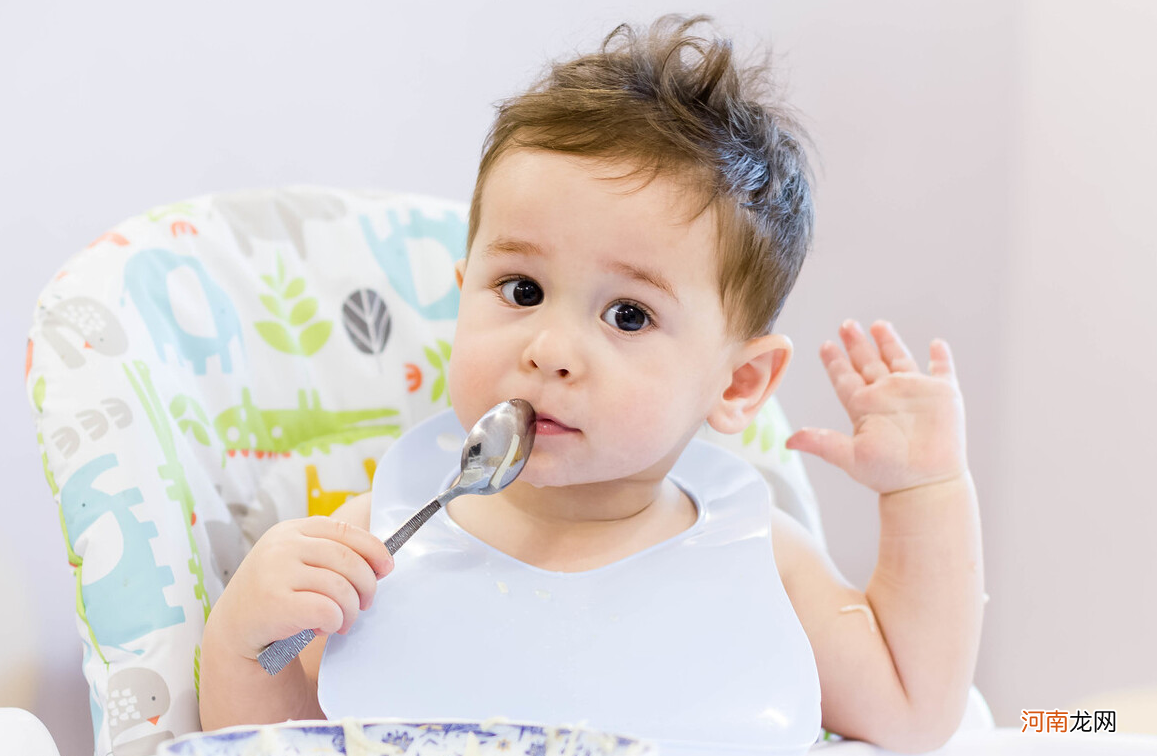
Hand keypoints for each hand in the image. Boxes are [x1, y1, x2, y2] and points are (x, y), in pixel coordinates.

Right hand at [207, 516, 393, 659]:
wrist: (235, 628)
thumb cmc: (278, 595)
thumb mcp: (298, 562)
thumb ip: (332, 555)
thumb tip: (382, 562)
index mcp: (292, 529)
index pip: (345, 531)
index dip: (373, 549)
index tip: (387, 567)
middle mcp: (283, 545)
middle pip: (349, 560)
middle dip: (366, 586)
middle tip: (363, 605)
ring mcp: (276, 571)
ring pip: (341, 588)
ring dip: (350, 611)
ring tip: (342, 622)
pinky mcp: (274, 602)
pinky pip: (327, 610)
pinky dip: (334, 622)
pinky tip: (323, 627)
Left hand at [785, 320, 966, 494]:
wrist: (925, 484)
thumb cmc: (888, 474)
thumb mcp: (850, 456)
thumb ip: (821, 442)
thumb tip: (788, 441)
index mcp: (865, 406)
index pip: (846, 378)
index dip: (836, 362)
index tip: (826, 345)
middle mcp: (887, 395)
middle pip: (868, 362)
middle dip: (857, 344)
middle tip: (846, 325)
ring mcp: (915, 393)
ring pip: (899, 359)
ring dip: (890, 342)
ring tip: (878, 325)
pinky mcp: (943, 396)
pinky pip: (943, 371)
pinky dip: (941, 358)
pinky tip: (937, 344)